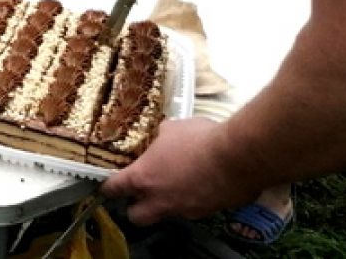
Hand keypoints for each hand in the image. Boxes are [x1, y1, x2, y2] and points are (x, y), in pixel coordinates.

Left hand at [102, 118, 255, 224]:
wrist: (238, 158)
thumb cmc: (199, 139)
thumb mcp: (172, 129)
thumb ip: (160, 137)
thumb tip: (161, 136)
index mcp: (144, 178)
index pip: (114, 189)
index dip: (108, 187)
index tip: (108, 184)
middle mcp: (160, 200)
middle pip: (136, 217)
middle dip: (135, 207)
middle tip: (141, 192)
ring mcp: (183, 210)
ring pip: (165, 214)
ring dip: (165, 203)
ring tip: (175, 183)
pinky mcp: (205, 213)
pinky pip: (191, 210)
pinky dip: (190, 200)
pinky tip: (200, 183)